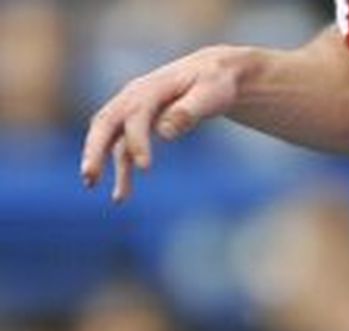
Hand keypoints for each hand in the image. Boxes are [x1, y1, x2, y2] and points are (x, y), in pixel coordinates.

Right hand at [82, 46, 244, 201]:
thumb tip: (165, 132)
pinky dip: (121, 170)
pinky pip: (122, 148)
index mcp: (151, 88)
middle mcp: (134, 97)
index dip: (137, 140)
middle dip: (95, 150)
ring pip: (110, 138)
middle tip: (90, 177)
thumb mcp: (210, 93)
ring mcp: (132, 110)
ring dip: (103, 164)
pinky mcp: (137, 124)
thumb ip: (189, 111)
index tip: (146, 168)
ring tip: (105, 193)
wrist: (212, 73)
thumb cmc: (215, 83)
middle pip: (106, 123)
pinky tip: (121, 196)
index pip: (136, 115)